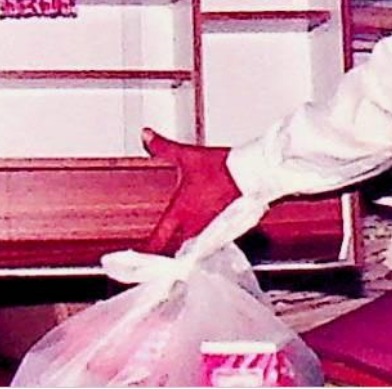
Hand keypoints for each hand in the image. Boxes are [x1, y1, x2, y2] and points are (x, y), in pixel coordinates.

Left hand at [142, 127, 239, 254]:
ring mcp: (211, 231)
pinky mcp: (227, 231)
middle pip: (176, 249)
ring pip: (194, 247)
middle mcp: (194, 226)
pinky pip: (211, 243)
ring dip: (188, 248)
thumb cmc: (221, 168)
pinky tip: (206, 236)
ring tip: (182, 250)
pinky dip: (206, 243)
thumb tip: (146, 135)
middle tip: (161, 254)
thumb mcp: (187, 156)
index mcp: (181, 212)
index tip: (140, 257)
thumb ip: (163, 147)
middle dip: (169, 252)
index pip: (158, 238)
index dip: (147, 250)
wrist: (252, 173)